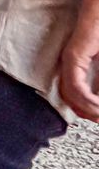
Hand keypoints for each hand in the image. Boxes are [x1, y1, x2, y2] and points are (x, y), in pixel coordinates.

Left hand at [60, 0, 98, 121]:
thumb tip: (98, 96)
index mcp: (81, 62)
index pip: (77, 94)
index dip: (90, 110)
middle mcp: (72, 62)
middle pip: (73, 99)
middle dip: (90, 113)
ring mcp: (72, 58)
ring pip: (73, 96)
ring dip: (90, 109)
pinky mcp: (75, 54)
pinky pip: (76, 85)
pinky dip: (87, 99)